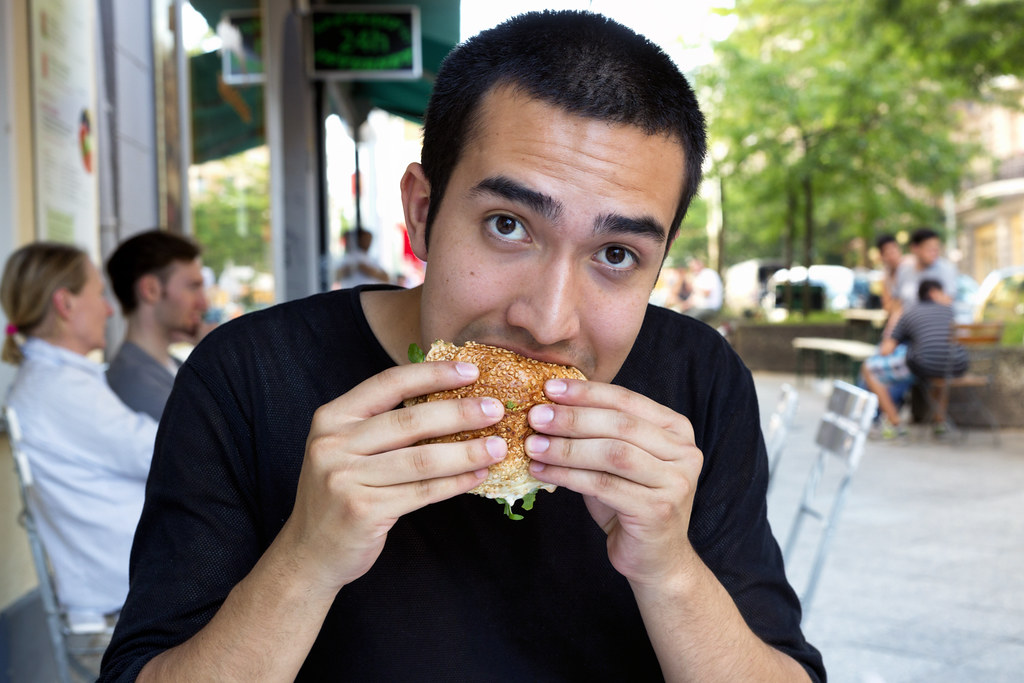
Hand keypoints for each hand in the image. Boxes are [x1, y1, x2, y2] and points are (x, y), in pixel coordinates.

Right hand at [280, 360, 507, 595]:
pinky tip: (477, 476)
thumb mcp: (348, 449)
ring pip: (422, 460)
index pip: (389, 383)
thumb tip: (452, 398)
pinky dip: (455, 483)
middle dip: (460, 413)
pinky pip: (422, 491)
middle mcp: (333, 444)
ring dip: (467, 452)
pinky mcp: (362, 510)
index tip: (471, 371)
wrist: (310, 552)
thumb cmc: (341, 493)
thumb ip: (385, 425)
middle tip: (497, 410)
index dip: (432, 374)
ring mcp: (344, 478)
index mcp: (332, 417)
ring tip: (498, 447)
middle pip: (410, 421)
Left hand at [524, 379, 702, 585]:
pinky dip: (566, 476)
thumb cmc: (630, 501)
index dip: (586, 392)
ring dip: (566, 448)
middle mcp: (684, 452)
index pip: (627, 400)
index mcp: (676, 429)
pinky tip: (541, 473)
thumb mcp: (617, 460)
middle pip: (620, 425)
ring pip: (612, 454)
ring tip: (533, 445)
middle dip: (572, 418)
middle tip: (535, 416)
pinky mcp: (658, 509)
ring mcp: (675, 481)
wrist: (655, 558)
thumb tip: (549, 404)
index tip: (549, 387)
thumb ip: (598, 432)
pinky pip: (603, 485)